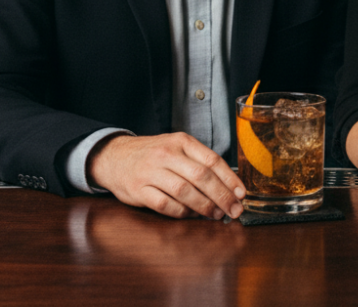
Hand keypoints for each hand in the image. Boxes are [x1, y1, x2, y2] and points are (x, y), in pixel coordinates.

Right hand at [87, 132, 245, 219]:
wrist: (115, 156)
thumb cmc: (153, 154)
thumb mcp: (176, 147)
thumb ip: (198, 161)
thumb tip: (228, 184)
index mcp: (181, 142)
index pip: (212, 159)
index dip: (229, 179)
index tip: (241, 193)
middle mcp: (167, 154)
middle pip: (201, 176)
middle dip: (221, 196)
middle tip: (233, 210)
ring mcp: (151, 172)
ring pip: (184, 191)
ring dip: (204, 206)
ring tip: (216, 215)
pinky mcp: (139, 190)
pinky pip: (165, 204)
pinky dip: (181, 212)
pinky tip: (190, 215)